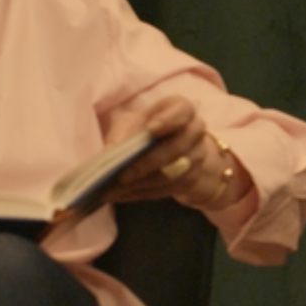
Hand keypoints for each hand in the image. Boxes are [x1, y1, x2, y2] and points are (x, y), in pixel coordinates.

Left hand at [91, 93, 246, 210]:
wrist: (168, 147)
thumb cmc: (145, 128)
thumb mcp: (132, 122)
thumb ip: (122, 132)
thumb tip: (108, 152)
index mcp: (182, 109)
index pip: (183, 111)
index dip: (168, 120)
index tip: (150, 129)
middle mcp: (195, 131)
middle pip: (177, 148)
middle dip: (147, 163)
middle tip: (122, 174)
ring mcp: (197, 157)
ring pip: (172, 174)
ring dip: (142, 184)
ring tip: (115, 190)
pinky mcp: (191, 179)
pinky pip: (167, 190)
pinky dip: (141, 194)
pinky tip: (121, 196)